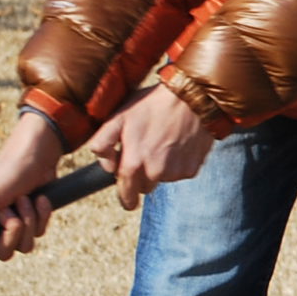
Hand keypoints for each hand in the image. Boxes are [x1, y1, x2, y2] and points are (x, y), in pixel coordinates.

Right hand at [0, 110, 65, 271]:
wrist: (33, 160)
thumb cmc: (0, 177)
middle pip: (2, 255)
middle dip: (10, 231)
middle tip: (7, 209)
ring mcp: (11, 229)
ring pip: (24, 247)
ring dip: (27, 220)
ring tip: (22, 199)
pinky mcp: (31, 223)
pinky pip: (39, 233)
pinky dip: (40, 215)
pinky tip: (38, 198)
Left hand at [86, 85, 217, 207]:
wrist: (192, 98)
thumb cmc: (153, 105)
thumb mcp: (119, 118)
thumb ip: (103, 144)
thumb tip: (106, 166)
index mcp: (134, 164)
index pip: (126, 194)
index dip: (125, 197)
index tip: (127, 196)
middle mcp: (156, 173)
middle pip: (145, 187)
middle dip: (143, 175)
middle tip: (146, 150)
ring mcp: (176, 172)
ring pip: (163, 179)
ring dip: (161, 167)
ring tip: (164, 142)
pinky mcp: (193, 168)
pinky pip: (181, 173)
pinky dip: (178, 163)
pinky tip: (178, 144)